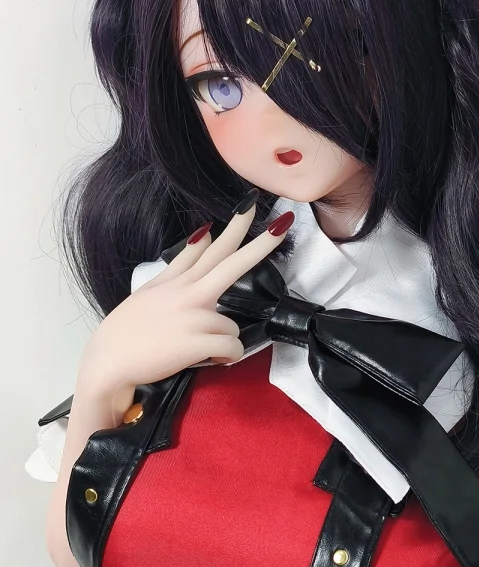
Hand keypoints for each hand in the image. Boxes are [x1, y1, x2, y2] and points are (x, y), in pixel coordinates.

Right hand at [78, 200, 293, 399]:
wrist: (108, 361)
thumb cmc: (129, 328)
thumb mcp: (152, 289)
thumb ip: (181, 263)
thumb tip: (202, 233)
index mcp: (179, 281)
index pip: (211, 248)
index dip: (234, 227)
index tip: (252, 205)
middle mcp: (189, 293)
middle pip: (232, 265)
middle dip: (260, 244)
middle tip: (283, 225)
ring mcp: (194, 316)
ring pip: (232, 326)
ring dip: (220, 342)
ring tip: (195, 350)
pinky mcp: (198, 342)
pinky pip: (232, 348)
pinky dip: (224, 359)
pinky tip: (207, 360)